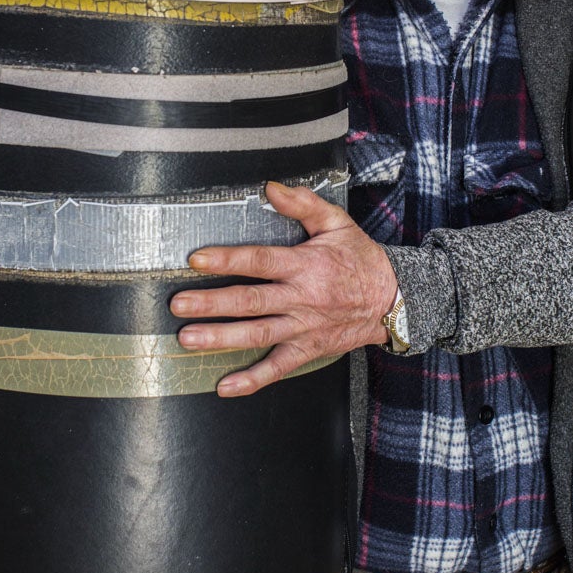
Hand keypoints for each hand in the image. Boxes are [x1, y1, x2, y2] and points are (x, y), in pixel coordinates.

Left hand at [171, 180, 397, 396]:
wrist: (393, 299)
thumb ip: (303, 204)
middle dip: (212, 304)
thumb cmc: (360, 259)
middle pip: (251, 302)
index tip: (198, 259)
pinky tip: (225, 385)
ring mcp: (303, 327)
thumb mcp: (337, 222)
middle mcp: (301, 298)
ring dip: (221, 338)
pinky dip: (251, 380)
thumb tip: (271, 188)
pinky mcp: (308, 349)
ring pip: (257, 335)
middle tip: (179, 305)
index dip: (228, 259)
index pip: (260, 261)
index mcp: (306, 265)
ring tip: (189, 339)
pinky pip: (277, 368)